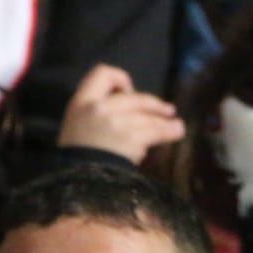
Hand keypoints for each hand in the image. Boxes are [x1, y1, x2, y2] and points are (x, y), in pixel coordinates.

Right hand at [57, 64, 184, 164]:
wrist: (77, 179)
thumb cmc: (75, 154)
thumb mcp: (77, 123)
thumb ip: (97, 109)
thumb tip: (128, 101)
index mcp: (81, 102)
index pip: (102, 73)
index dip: (120, 78)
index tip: (128, 91)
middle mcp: (99, 108)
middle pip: (135, 98)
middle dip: (153, 105)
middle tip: (167, 110)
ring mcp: (116, 122)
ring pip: (148, 117)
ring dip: (166, 122)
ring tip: (177, 126)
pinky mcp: (131, 138)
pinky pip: (155, 131)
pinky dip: (169, 132)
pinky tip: (177, 132)